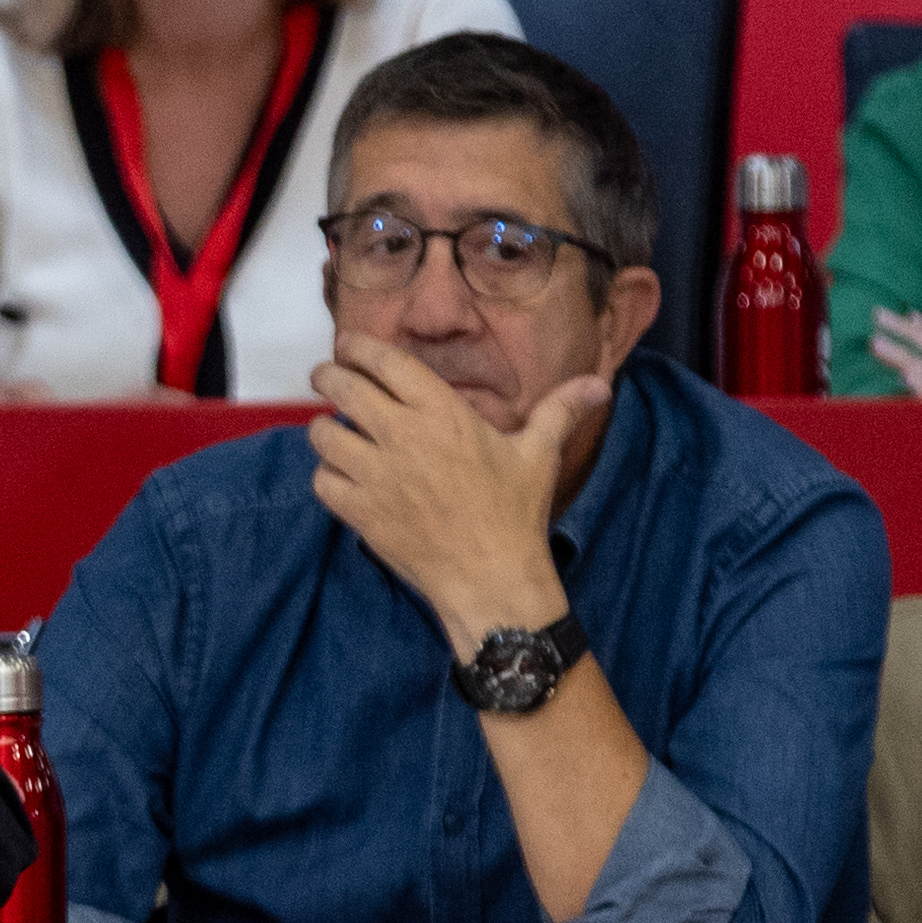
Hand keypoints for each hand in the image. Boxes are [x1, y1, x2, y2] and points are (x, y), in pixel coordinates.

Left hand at [303, 335, 595, 656]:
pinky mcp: (361, 512)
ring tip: (334, 430)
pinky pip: (322, 481)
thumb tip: (598, 384)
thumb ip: (560, 411)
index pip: (384, 361)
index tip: (347, 345)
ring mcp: (376, 475)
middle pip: (342, 388)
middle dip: (327, 375)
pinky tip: (341, 475)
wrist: (492, 577)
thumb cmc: (515, 514)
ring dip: (324, 428)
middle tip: (325, 376)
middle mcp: (402, 436)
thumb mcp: (539, 455)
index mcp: (442, 412)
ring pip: (323, 434)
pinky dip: (326, 475)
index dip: (358, 346)